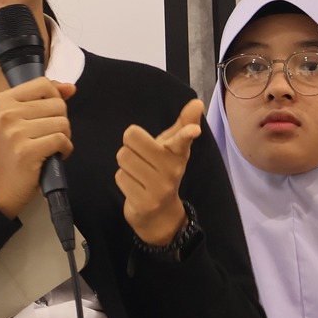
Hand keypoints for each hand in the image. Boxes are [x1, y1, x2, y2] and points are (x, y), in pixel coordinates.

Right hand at [0, 78, 74, 217]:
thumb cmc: (15, 151)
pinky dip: (65, 149)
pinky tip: (54, 155)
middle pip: (57, 104)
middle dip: (60, 120)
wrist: (3, 186)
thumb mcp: (23, 119)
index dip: (54, 98)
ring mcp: (16, 132)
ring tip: (49, 146)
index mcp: (2, 101)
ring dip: (64, 136)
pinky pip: (62, 140)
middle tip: (47, 135)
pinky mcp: (27, 151)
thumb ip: (46, 99)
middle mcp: (7, 114)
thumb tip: (71, 88)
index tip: (48, 114)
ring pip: (62, 122)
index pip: (43, 84)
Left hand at [117, 98, 201, 245]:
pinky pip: (120, 177)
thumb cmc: (163, 171)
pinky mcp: (145, 201)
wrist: (161, 214)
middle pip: (131, 139)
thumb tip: (198, 102)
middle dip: (130, 146)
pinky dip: (123, 179)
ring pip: (123, 158)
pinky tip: (135, 186)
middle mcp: (171, 170)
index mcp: (178, 154)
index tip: (193, 131)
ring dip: (125, 164)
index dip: (186, 134)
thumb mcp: (173, 148)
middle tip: (140, 156)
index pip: (182, 140)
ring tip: (138, 172)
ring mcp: (159, 188)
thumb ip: (183, 124)